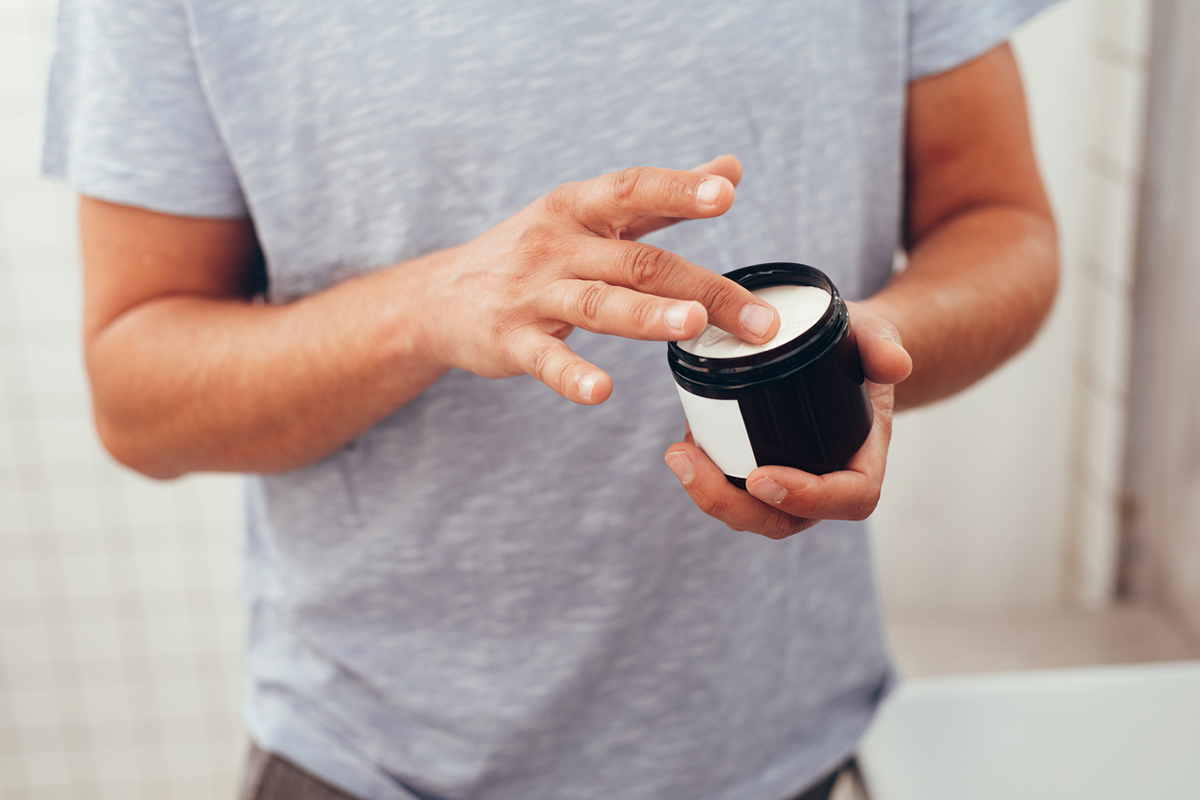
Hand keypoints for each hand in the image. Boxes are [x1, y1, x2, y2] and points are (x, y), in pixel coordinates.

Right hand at [415, 156, 780, 403]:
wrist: (441, 296)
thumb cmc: (531, 252)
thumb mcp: (585, 213)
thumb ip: (658, 198)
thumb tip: (729, 168)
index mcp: (578, 208)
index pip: (632, 190)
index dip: (677, 190)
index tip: (724, 194)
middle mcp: (557, 245)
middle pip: (638, 263)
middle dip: (703, 289)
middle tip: (759, 318)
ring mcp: (532, 294)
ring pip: (598, 304)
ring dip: (648, 315)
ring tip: (694, 326)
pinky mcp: (511, 341)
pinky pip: (546, 359)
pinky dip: (572, 376)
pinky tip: (601, 390)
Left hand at [663, 303, 912, 538]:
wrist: (835, 351)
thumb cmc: (856, 347)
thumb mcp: (874, 336)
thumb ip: (883, 345)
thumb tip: (895, 365)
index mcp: (863, 460)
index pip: (848, 498)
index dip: (808, 498)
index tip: (761, 477)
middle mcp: (826, 482)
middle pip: (784, 520)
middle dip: (734, 505)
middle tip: (693, 464)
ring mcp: (789, 484)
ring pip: (750, 513)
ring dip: (709, 495)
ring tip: (679, 454)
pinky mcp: (756, 472)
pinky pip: (731, 493)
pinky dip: (704, 477)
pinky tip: (682, 446)